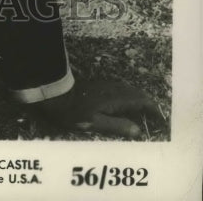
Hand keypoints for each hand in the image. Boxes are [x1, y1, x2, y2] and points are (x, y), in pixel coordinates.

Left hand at [28, 78, 161, 138]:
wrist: (56, 94)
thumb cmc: (74, 111)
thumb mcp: (95, 123)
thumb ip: (117, 126)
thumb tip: (138, 131)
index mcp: (115, 98)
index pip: (141, 101)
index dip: (153, 110)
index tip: (161, 120)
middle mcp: (113, 89)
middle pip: (137, 94)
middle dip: (148, 104)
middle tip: (155, 118)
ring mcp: (106, 85)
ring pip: (129, 90)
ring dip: (139, 100)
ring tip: (145, 112)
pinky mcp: (100, 85)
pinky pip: (121, 89)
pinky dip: (130, 97)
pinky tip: (127, 105)